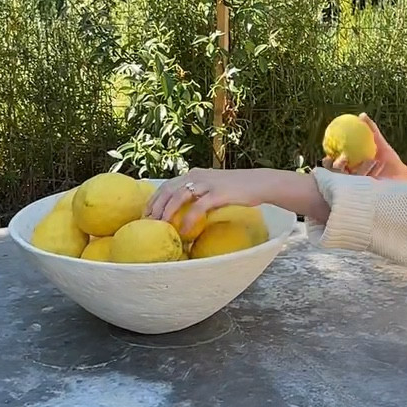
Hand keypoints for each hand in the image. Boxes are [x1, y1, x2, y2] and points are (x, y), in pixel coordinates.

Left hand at [147, 166, 328, 234]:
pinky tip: (184, 231)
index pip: (166, 185)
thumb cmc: (238, 189)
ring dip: (167, 212)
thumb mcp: (214, 188)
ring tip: (161, 227)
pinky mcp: (217, 193)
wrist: (260, 183)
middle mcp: (197, 176)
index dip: (153, 200)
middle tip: (148, 224)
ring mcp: (207, 183)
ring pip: (178, 196)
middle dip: (155, 207)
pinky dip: (188, 220)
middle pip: (167, 190)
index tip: (145, 215)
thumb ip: (199, 194)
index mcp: (194, 174)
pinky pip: (197, 207)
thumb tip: (186, 212)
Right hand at [325, 115, 406, 182]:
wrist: (404, 179)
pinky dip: (364, 181)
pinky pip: (360, 190)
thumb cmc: (391, 163)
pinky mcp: (366, 198)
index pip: (335, 165)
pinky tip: (371, 174)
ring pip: (347, 184)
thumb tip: (362, 115)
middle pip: (336, 177)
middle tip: (341, 161)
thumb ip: (370, 130)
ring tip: (367, 164)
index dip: (328, 162)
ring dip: (355, 173)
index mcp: (351, 169)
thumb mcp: (380, 145)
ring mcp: (358, 190)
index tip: (328, 155)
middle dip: (334, 171)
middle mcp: (352, 181)